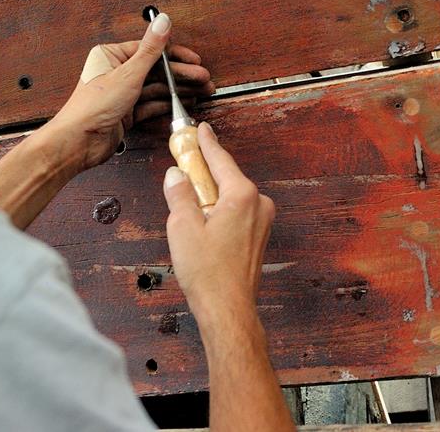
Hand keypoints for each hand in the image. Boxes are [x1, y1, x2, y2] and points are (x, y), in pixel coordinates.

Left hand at [47, 14, 215, 171]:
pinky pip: (151, 105)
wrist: (78, 141)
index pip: (151, 51)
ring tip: (200, 92)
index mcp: (112, 56)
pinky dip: (168, 104)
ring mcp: (122, 94)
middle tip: (203, 79)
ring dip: (179, 90)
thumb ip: (151, 48)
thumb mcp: (129, 73)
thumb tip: (162, 21)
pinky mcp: (125, 113)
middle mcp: (116, 73)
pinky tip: (183, 104)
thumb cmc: (92, 106)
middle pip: (157, 71)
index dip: (176, 56)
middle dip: (182, 75)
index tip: (195, 60)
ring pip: (156, 88)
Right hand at [164, 123, 275, 327]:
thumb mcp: (182, 226)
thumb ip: (179, 194)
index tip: (200, 129)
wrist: (228, 309)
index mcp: (242, 195)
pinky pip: (237, 212)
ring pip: (230, 196)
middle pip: (226, 177)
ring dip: (210, 197)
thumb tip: (177, 176)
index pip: (220, 159)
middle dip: (203, 174)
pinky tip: (202, 227)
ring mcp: (262, 221)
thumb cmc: (209, 274)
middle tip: (182, 170)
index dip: (206, 142)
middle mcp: (258, 204)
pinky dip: (219, 211)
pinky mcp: (259, 236)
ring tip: (187, 213)